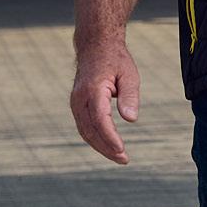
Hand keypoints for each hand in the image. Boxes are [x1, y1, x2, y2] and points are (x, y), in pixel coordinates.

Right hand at [71, 40, 141, 164]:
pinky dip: (94, 138)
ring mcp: (75, 102)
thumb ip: (130, 97)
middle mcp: (79, 98)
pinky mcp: (77, 104)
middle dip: (106, 148)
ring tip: (119, 156)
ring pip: (85, 131)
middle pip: (90, 130)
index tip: (122, 150)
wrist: (95, 46)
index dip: (110, 138)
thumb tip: (131, 119)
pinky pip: (84, 126)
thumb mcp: (130, 75)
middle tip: (124, 159)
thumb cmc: (116, 60)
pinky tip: (108, 145)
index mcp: (93, 90)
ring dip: (100, 146)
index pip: (100, 120)